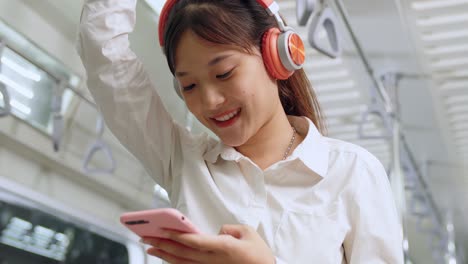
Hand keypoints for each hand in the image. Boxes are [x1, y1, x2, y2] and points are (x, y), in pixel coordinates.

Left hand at [141, 224, 275, 263]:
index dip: (178, 235)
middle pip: (183, 252)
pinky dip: (175, 263)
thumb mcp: (248, 232)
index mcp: (223, 247)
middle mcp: (213, 260)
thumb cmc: (259, 255)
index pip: (195, 241)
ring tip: (150, 248)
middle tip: (146, 237)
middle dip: (163, 244)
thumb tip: (216, 231)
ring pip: (182, 263)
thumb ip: (229, 228)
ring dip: (164, 255)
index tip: (163, 229)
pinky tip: (166, 259)